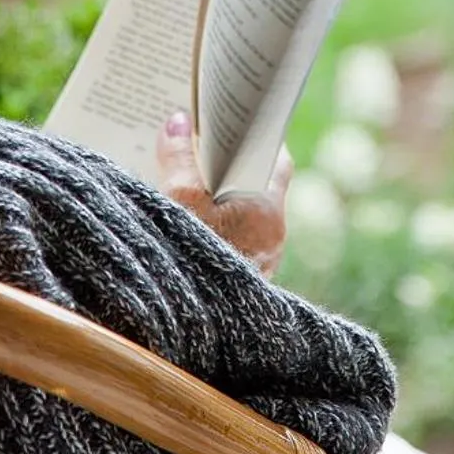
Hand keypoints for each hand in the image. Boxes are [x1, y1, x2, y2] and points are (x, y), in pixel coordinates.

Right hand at [158, 109, 291, 276]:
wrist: (196, 334)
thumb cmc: (191, 263)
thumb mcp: (178, 202)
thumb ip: (179, 159)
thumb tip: (177, 122)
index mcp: (268, 208)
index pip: (276, 158)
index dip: (257, 136)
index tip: (236, 119)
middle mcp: (272, 235)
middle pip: (256, 184)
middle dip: (230, 163)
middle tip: (201, 140)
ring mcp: (259, 261)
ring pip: (241, 215)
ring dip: (217, 197)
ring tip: (183, 176)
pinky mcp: (242, 281)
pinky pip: (230, 240)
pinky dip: (212, 225)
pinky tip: (182, 221)